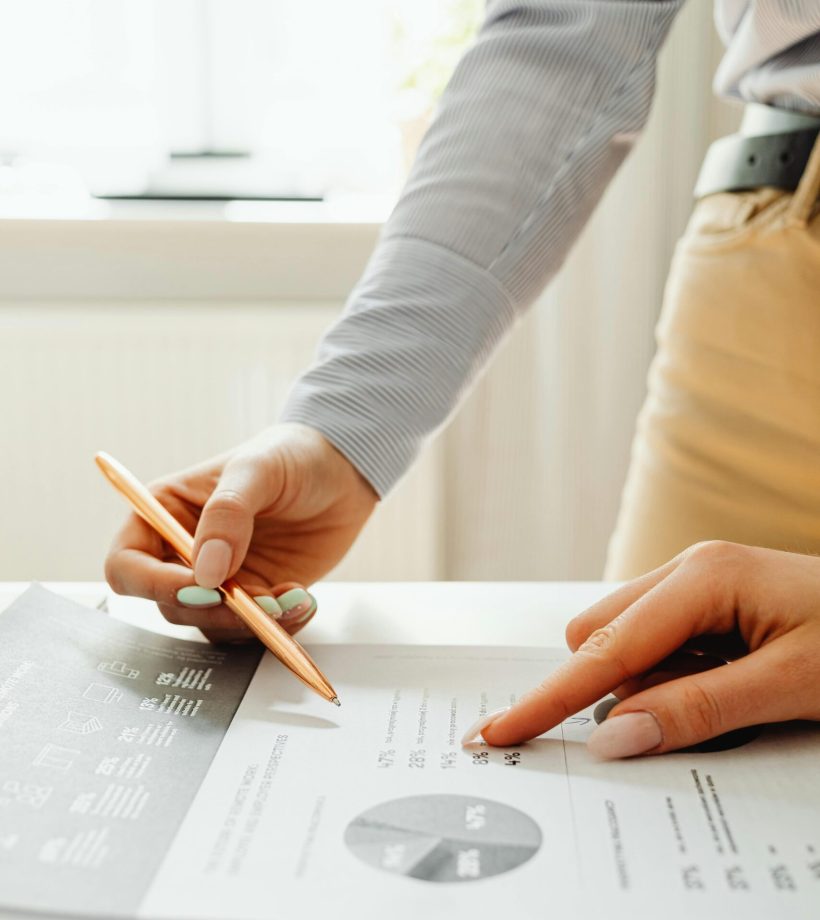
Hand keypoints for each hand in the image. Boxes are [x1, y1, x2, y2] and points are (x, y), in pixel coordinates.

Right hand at [105, 424, 377, 641]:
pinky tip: (302, 602)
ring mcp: (220, 577)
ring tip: (291, 600)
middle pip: (169, 604)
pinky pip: (250, 628)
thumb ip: (228, 513)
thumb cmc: (292, 454)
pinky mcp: (254, 594)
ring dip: (248, 623)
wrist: (343, 471)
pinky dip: (276, 626)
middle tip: (257, 602)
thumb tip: (205, 571)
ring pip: (210, 624)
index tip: (201, 588)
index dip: (153, 584)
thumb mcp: (258, 469)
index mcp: (165, 511)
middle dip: (213, 611)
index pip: (128, 564)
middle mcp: (184, 550)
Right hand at [475, 542, 819, 756]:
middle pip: (601, 635)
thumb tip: (617, 736)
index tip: (505, 729)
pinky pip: (656, 643)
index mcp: (704, 576)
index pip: (606, 649)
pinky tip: (725, 684)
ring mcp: (696, 582)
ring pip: (625, 640)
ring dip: (648, 683)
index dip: (552, 698)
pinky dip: (671, 676)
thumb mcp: (793, 685)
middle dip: (611, 687)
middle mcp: (689, 569)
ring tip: (726, 699)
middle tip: (672, 723)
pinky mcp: (707, 601)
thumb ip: (699, 710)